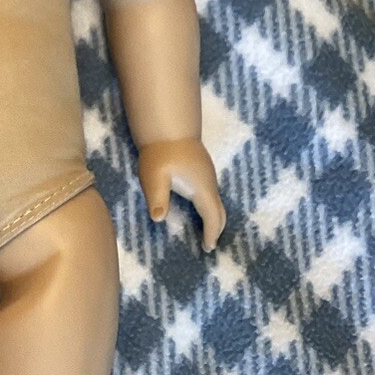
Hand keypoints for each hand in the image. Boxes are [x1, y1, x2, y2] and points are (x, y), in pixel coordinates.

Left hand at [138, 137, 225, 251]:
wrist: (168, 127)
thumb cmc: (160, 153)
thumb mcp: (154, 177)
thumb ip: (157, 197)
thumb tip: (158, 218)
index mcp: (202, 188)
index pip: (212, 217)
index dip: (211, 233)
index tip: (208, 248)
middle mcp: (209, 183)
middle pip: (219, 211)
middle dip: (216, 228)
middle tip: (209, 244)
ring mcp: (208, 175)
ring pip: (216, 202)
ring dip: (213, 218)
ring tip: (206, 231)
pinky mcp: (202, 170)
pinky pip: (210, 194)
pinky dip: (209, 207)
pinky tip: (198, 209)